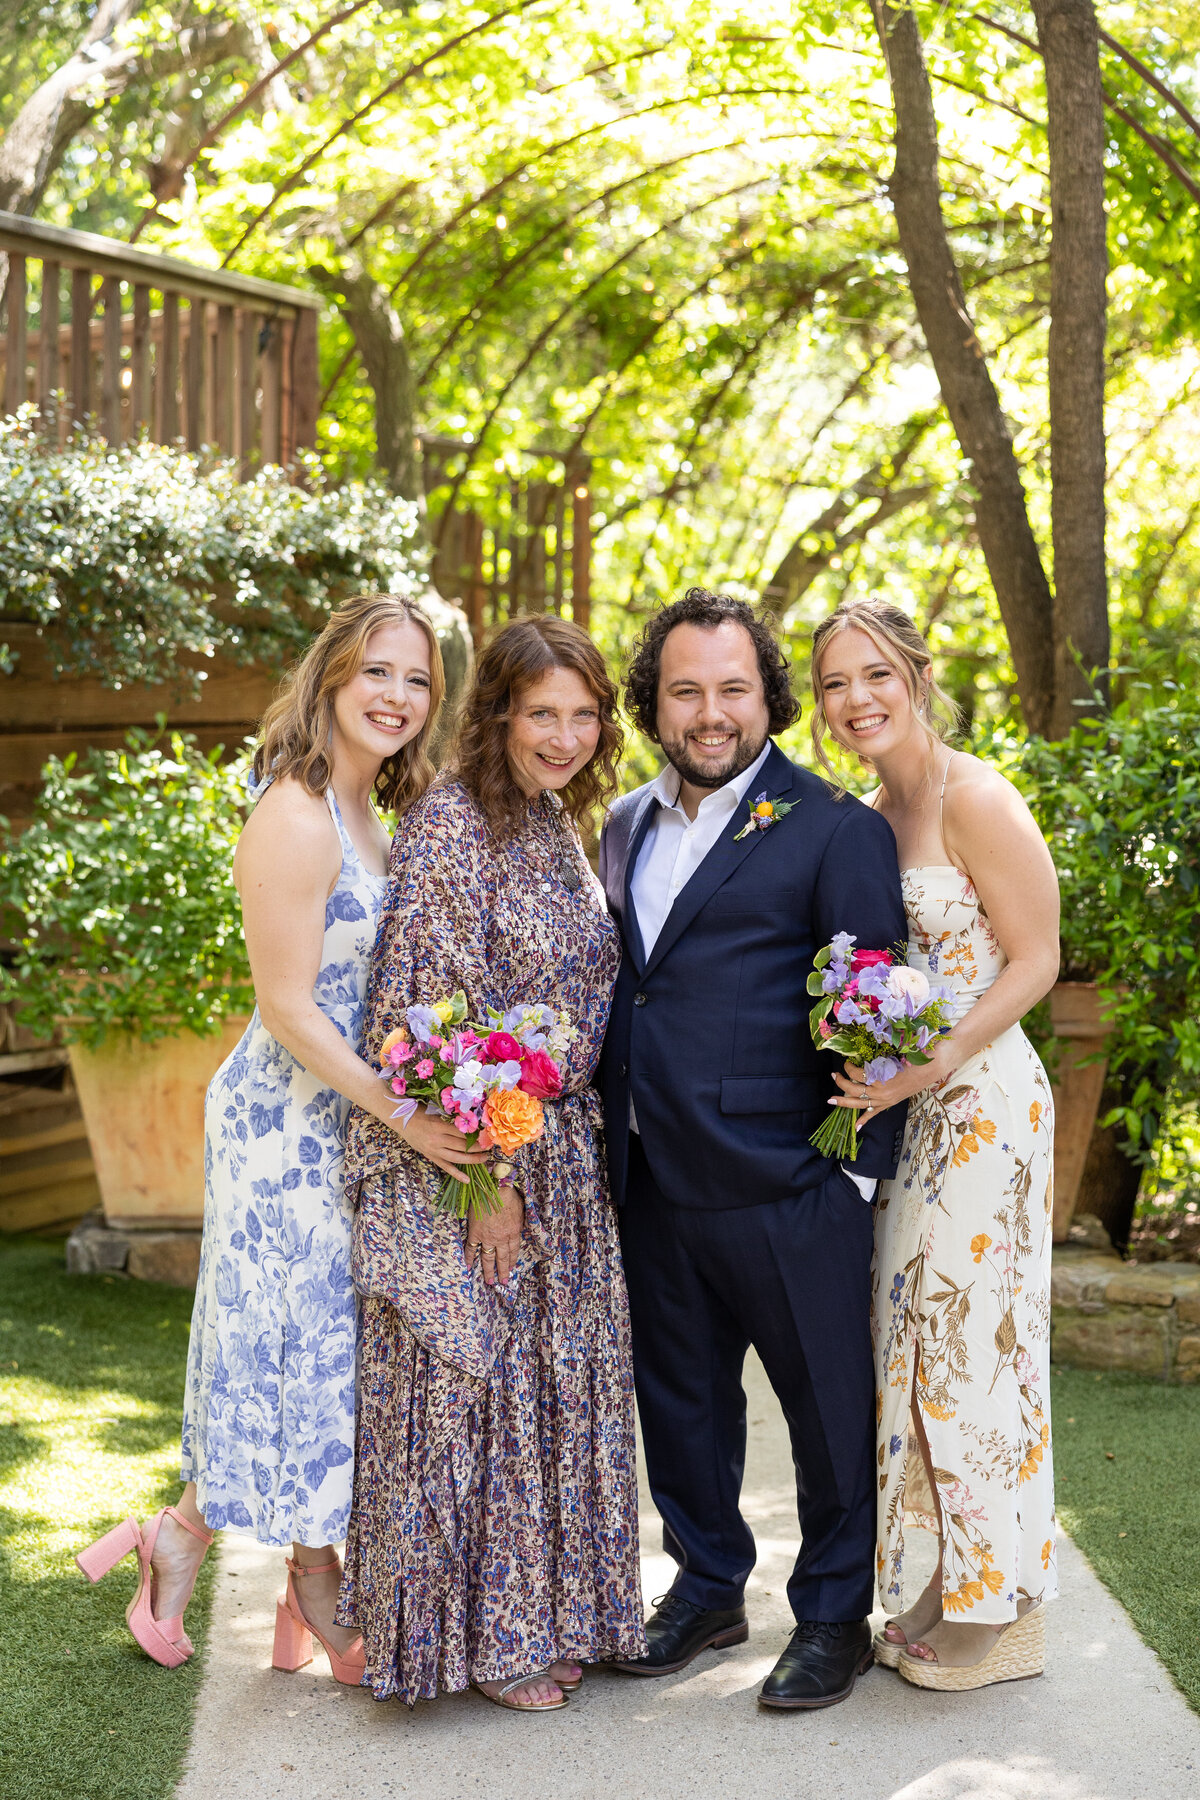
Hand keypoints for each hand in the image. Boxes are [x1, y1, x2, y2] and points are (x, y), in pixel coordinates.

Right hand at [399, 1108, 491, 1181]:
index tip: (487, 1133)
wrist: (401, 1121)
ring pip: (457, 1158)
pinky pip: (446, 1167)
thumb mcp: (437, 1112)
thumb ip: (451, 1119)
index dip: (476, 1134)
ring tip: (484, 1158)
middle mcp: (437, 1140)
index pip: (462, 1132)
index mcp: (439, 1125)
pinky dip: (456, 1174)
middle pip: (462, 1146)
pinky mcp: (431, 1157)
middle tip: (490, 1145)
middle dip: (478, 1146)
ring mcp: (434, 1150)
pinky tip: (467, 1179)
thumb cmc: (420, 1112)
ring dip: (472, 1159)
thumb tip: (472, 1122)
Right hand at [464, 1186, 523, 1285]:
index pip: (513, 1251)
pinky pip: (472, 1248)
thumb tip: (518, 1228)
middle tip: (503, 1282)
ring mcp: (487, 1237)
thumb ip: (519, 1222)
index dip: (512, 1261)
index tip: (511, 1269)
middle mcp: (501, 1238)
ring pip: (488, 1258)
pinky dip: (470, 1258)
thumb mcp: (521, 1210)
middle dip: (502, 1271)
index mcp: (513, 1232)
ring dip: (489, 1270)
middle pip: (502, 1258)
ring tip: (490, 1281)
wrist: (493, 1189)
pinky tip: (469, 1266)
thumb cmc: (509, 1195)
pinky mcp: (475, 1232)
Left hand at [830, 1041, 959, 1121]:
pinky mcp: (889, 1104)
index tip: (847, 1062)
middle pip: (853, 1089)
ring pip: (859, 1103)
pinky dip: (865, 1119)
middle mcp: (880, 1091)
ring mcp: (884, 1100)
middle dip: (841, 1082)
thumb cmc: (913, 1058)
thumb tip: (863, 1058)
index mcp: (880, 1078)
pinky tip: (856, 1126)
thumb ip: (877, 1059)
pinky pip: (874, 1113)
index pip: (857, 1074)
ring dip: (844, 1101)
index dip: (849, 1067)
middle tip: (833, 1075)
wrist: (931, 1068)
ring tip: (831, 1100)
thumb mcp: (892, 1056)